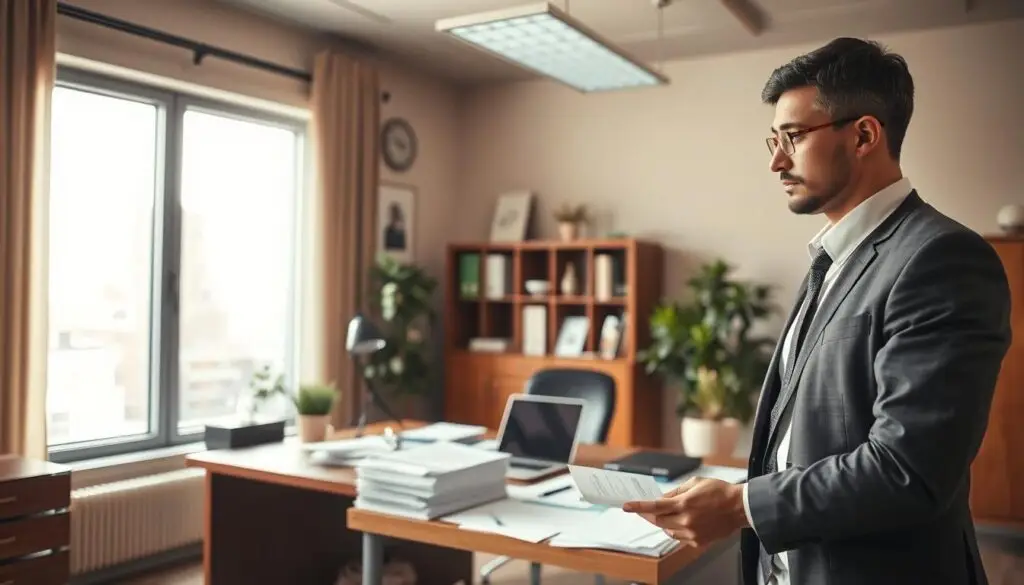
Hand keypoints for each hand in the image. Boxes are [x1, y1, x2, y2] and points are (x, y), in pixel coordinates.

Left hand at [622, 477, 748, 547]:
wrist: (739, 508)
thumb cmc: (719, 492)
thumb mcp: (694, 483)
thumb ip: (675, 492)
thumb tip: (661, 499)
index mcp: (684, 504)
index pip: (654, 507)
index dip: (638, 507)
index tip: (626, 506)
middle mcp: (686, 520)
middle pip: (657, 520)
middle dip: (648, 515)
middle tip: (642, 510)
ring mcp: (692, 533)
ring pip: (667, 530)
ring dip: (664, 522)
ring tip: (672, 513)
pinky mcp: (698, 542)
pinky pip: (679, 537)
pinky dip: (676, 529)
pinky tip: (684, 521)